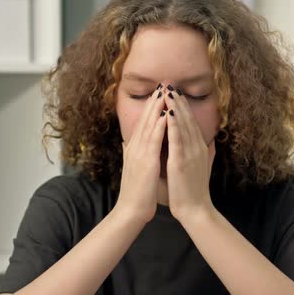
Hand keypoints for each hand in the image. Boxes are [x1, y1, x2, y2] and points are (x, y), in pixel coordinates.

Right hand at [116, 88, 166, 223]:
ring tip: (166, 91)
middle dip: (155, 101)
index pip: (143, 123)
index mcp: (134, 149)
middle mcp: (134, 147)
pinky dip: (159, 125)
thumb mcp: (132, 168)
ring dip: (157, 107)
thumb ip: (130, 153)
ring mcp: (139, 153)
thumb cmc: (136, 192)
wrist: (131, 211)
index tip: (159, 92)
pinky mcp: (146, 161)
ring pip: (148, 125)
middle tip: (163, 83)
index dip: (151, 107)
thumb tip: (126, 141)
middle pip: (145, 119)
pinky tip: (166, 113)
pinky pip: (153, 139)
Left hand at [163, 88, 216, 221]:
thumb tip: (211, 142)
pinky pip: (177, 139)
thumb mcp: (203, 168)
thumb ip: (206, 153)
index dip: (183, 106)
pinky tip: (168, 113)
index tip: (175, 91)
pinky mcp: (182, 162)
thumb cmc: (194, 191)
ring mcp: (190, 154)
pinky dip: (173, 125)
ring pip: (182, 125)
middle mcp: (197, 147)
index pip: (190, 122)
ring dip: (175, 107)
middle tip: (170, 84)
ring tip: (168, 92)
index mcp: (199, 148)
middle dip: (178, 101)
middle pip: (187, 119)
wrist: (195, 210)